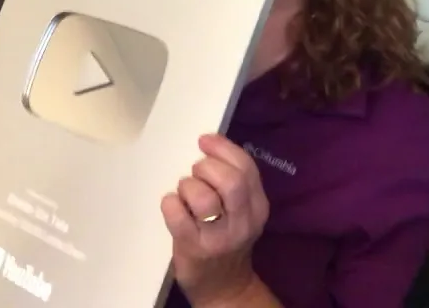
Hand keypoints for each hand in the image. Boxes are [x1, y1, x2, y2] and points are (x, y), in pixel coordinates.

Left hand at [162, 134, 268, 305]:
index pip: (246, 167)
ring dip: (187, 186)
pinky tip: (172, 205)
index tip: (204, 141)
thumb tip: (207, 143)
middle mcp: (243, 222)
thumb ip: (232, 182)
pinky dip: (170, 203)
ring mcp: (218, 237)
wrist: (224, 287)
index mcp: (258, 206)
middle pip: (230, 181)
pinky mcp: (193, 248)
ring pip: (203, 197)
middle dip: (206, 167)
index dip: (223, 148)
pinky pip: (177, 215)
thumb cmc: (225, 237)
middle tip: (196, 172)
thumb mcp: (241, 211)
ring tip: (185, 193)